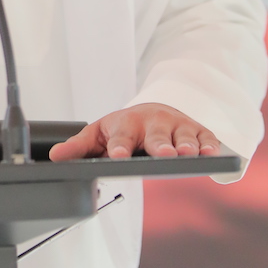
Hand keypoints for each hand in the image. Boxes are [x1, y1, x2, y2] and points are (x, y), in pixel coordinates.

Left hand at [49, 104, 219, 161]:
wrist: (153, 110)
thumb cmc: (123, 128)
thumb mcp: (98, 134)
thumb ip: (79, 148)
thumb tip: (55, 158)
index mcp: (126, 124)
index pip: (121, 138)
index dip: (119, 148)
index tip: (118, 156)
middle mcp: (153, 122)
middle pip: (157, 135)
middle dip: (160, 144)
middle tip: (164, 154)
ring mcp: (177, 125)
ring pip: (184, 135)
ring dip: (188, 144)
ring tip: (189, 154)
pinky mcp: (198, 131)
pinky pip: (207, 137)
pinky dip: (210, 145)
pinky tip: (213, 154)